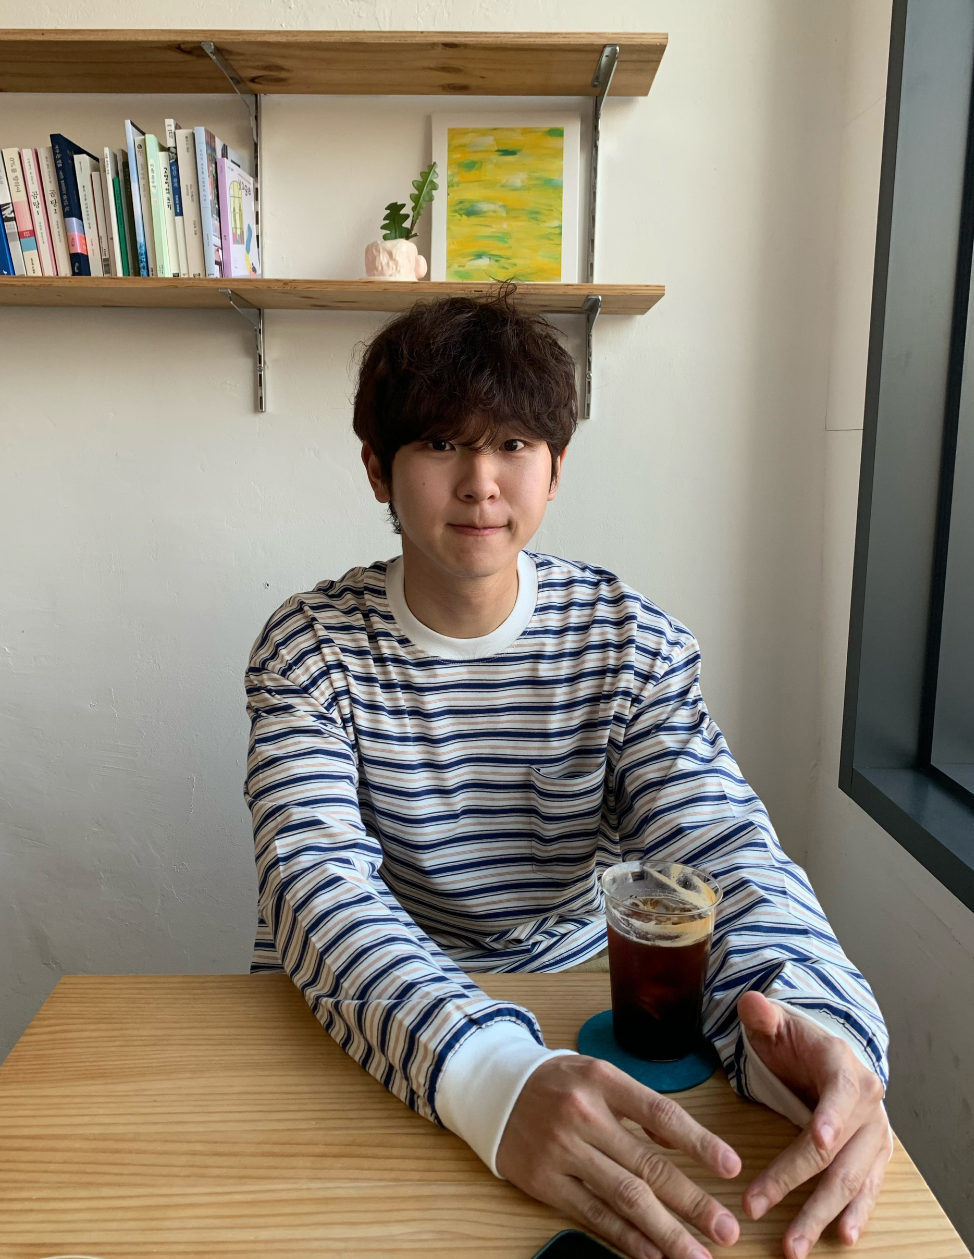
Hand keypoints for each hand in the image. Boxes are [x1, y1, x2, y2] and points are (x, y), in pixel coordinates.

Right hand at [495, 1055, 741, 1258]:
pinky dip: (627, 1239)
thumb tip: (680, 1139)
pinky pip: (593, 1216)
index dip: (698, 1143)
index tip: (731, 1169)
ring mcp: (562, 1151)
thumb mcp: (598, 1074)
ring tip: (698, 1255)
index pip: (660, 1113)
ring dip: (667, 1232)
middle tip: (726, 1230)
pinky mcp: (545, 1182)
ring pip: (624, 1198)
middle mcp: (583, 1115)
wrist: (493, 1088)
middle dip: (692, 1202)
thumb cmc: (558, 1083)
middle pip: (647, 1165)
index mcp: (602, 1080)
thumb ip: (638, 1105)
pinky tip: (653, 1255)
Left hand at [738, 992, 890, 1256]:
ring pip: (850, 1181)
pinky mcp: (873, 1156)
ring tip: (796, 1246)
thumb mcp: (776, 1023)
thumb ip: (763, 1015)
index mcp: (844, 1068)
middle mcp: (866, 1105)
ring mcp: (873, 1134)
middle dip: (804, 1189)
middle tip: (767, 1214)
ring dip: (824, 1215)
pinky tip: (842, 1235)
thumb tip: (751, 1002)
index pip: (839, 1095)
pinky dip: (856, 1213)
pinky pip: (866, 1189)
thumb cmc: (797, 1042)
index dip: (830, 1117)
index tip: (817, 1141)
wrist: (830, 1054)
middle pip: (836, 1154)